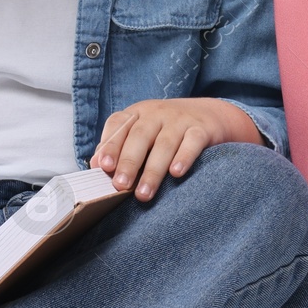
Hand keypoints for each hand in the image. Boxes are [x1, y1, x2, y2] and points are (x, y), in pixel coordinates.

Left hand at [92, 98, 261, 201]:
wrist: (212, 115)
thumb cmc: (168, 130)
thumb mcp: (144, 133)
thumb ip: (120, 146)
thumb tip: (96, 166)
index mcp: (138, 113)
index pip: (119, 124)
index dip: (110, 144)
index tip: (103, 166)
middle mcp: (157, 113)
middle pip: (140, 135)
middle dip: (129, 162)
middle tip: (121, 185)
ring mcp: (181, 119)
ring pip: (165, 144)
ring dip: (153, 170)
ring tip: (144, 194)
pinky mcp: (202, 128)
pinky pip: (192, 142)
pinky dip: (184, 157)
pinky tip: (176, 173)